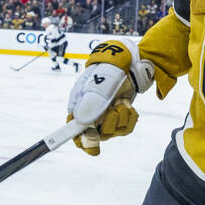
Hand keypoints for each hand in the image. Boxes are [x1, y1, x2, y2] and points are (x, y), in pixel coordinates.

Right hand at [67, 38, 154, 155]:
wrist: (128, 63)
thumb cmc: (108, 70)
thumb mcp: (99, 83)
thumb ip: (91, 101)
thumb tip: (82, 122)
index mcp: (78, 108)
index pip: (74, 133)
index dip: (82, 140)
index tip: (93, 142)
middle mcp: (91, 115)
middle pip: (97, 136)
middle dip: (109, 123)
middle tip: (114, 107)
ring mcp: (105, 118)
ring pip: (113, 132)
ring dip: (121, 117)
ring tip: (121, 101)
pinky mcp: (119, 118)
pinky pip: (125, 129)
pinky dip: (130, 118)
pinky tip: (128, 106)